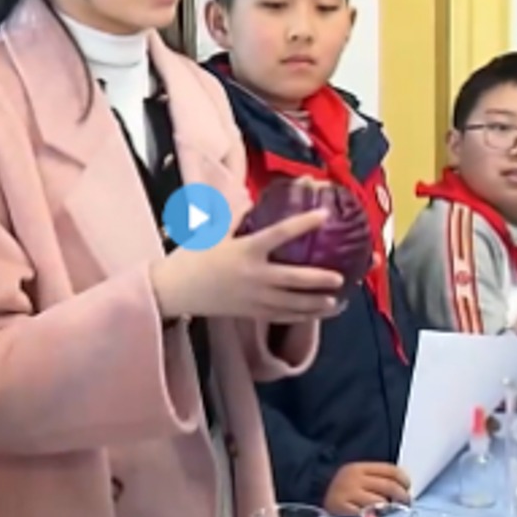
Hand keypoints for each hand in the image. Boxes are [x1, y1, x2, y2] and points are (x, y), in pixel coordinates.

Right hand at [151, 209, 346, 322]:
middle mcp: (254, 276)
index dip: (304, 223)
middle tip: (341, 277)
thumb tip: (255, 199)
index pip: (281, 234)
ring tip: (339, 302)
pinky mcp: (252, 313)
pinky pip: (283, 316)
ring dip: (317, 304)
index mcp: (246, 250)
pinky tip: (318, 313)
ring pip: (293, 304)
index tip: (325, 216)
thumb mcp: (213, 231)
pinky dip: (303, 316)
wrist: (175, 290)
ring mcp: (254, 298)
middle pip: (294, 279)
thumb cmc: (193, 256)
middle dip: (320, 280)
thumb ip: (237, 216)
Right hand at [322, 462, 411, 516]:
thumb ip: (375, 480)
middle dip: (402, 497)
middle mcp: (355, 478)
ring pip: (380, 502)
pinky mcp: (342, 509)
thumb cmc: (340, 489)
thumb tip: (400, 491)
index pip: (390, 470)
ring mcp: (348, 493)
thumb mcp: (356, 477)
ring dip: (388, 510)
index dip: (404, 480)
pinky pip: (366, 515)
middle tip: (406, 504)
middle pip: (389, 486)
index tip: (407, 488)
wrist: (311, 494)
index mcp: (360, 468)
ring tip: (388, 512)